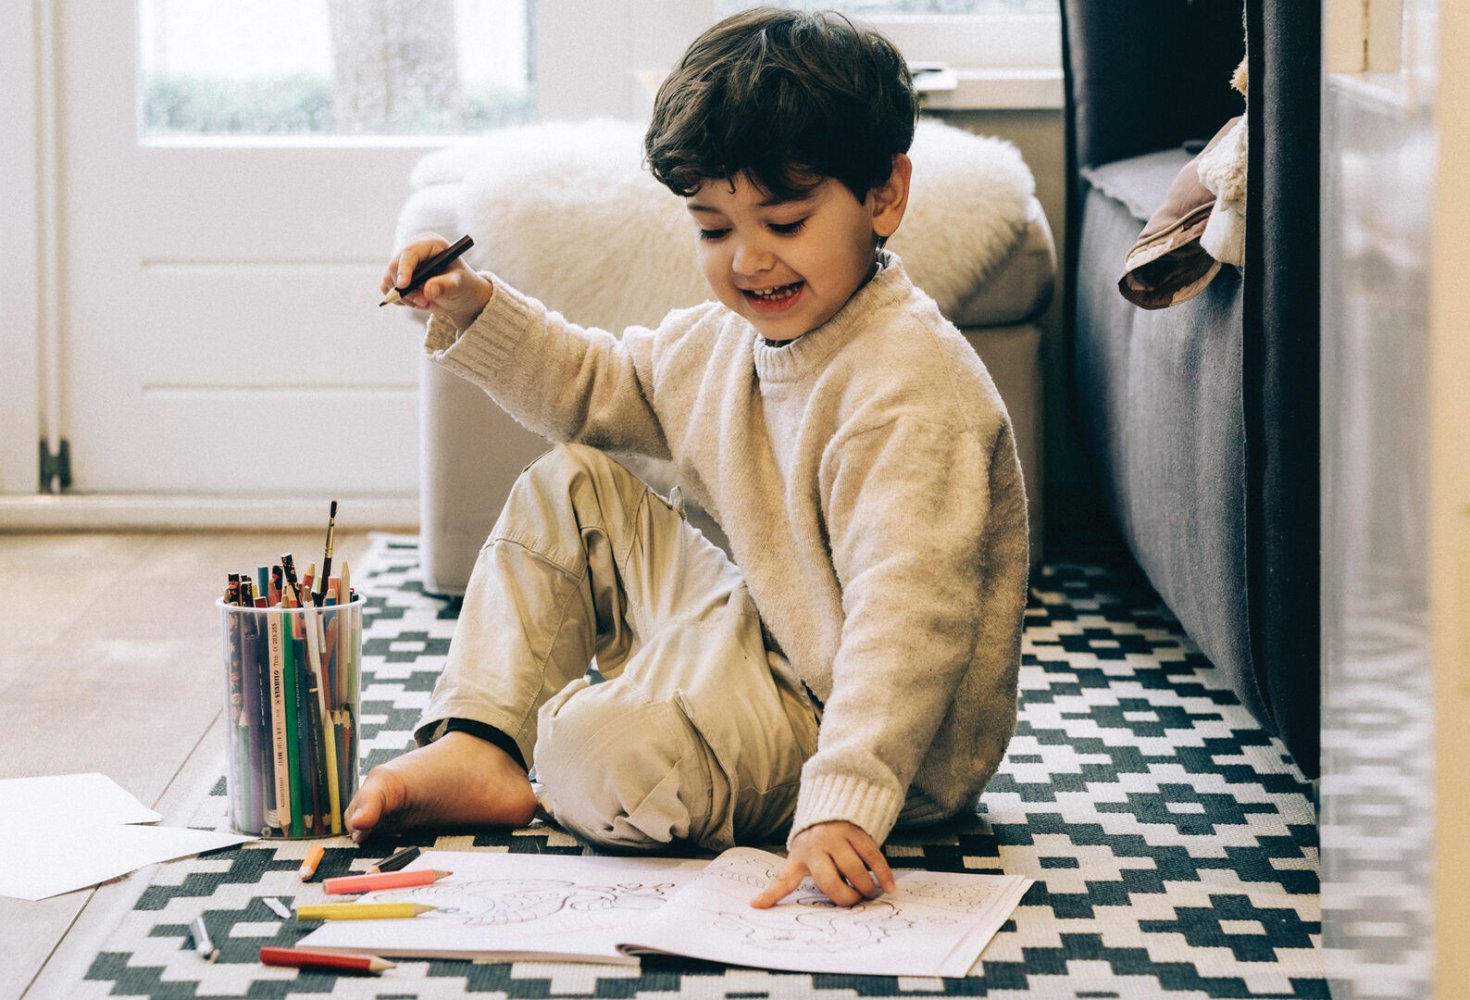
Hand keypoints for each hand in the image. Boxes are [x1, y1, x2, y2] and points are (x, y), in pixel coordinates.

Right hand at [382, 233, 492, 330]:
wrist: (458, 294)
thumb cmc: (462, 285)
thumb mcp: (459, 285)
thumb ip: (445, 286)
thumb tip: (428, 290)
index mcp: (430, 243)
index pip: (410, 252)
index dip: (404, 269)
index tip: (403, 286)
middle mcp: (413, 249)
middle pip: (395, 267)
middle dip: (406, 289)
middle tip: (424, 302)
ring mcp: (402, 262)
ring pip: (389, 280)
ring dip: (405, 297)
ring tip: (426, 301)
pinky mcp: (396, 275)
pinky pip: (387, 288)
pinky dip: (400, 299)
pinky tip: (416, 300)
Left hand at [749, 821, 895, 908]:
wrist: (833, 804)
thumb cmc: (818, 842)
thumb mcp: (803, 855)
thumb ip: (806, 878)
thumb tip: (820, 904)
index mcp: (798, 857)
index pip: (783, 879)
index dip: (770, 895)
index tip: (755, 905)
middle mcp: (815, 846)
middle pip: (829, 882)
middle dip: (845, 898)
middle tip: (854, 902)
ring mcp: (837, 837)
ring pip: (854, 870)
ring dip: (865, 888)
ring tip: (868, 894)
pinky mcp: (856, 831)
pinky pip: (873, 857)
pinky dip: (883, 875)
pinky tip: (887, 887)